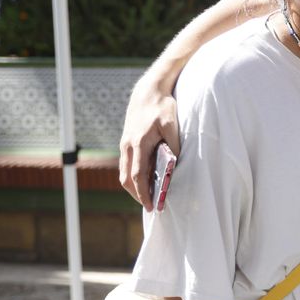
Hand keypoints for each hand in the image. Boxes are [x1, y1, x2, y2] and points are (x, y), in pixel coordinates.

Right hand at [119, 79, 181, 209]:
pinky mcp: (126, 143)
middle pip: (127, 178)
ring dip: (134, 187)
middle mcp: (128, 146)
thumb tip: (175, 166)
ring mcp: (125, 144)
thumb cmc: (162, 107)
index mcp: (139, 143)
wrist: (147, 92)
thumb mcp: (172, 125)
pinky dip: (133, 176)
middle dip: (137, 194)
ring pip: (124, 173)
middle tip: (151, 206)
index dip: (143, 193)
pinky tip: (146, 181)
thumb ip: (174, 145)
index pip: (138, 175)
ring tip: (149, 197)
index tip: (151, 205)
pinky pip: (127, 165)